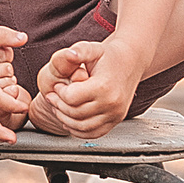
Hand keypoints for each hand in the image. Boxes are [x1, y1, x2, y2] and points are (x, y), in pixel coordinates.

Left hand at [28, 40, 145, 138]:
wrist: (130, 62)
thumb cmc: (109, 56)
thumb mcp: (93, 48)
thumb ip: (79, 50)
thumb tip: (70, 54)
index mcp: (104, 86)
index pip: (71, 98)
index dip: (59, 92)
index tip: (58, 85)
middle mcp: (112, 103)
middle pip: (75, 114)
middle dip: (58, 106)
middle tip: (53, 97)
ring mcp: (115, 114)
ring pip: (82, 127)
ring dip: (65, 120)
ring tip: (59, 108)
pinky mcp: (116, 120)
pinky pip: (93, 133)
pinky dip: (78, 130)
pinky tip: (70, 119)